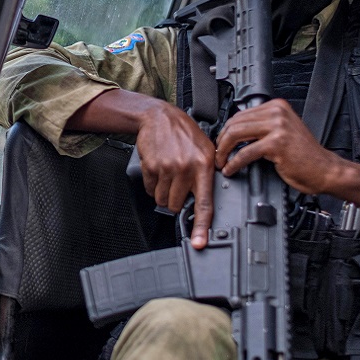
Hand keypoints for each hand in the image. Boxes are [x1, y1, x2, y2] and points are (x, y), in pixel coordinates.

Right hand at [66, 89, 216, 248]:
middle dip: (176, 200)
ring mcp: (167, 167)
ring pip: (163, 199)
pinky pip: (150, 189)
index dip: (201, 226)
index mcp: (204, 165)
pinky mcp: (151, 166)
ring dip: (164, 193)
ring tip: (169, 175)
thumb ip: (209, 173)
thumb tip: (209, 200)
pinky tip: (159, 169)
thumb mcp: (207, 149)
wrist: (160, 116)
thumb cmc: (185, 133)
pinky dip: (153, 184)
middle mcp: (186, 168)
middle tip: (179, 184)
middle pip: (177, 205)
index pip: (204, 202)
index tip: (199, 242)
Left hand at [213, 98, 344, 193]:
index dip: (226, 130)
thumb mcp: (283, 131)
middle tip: (218, 155)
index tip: (221, 143)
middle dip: (221, 140)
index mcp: (277, 106)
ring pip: (236, 134)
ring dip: (224, 151)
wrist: (325, 170)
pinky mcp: (277, 144)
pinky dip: (234, 163)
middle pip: (235, 122)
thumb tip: (235, 130)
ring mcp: (278, 127)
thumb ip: (263, 126)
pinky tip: (231, 169)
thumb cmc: (305, 156)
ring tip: (222, 162)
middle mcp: (278, 112)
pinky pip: (245, 153)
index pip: (240, 114)